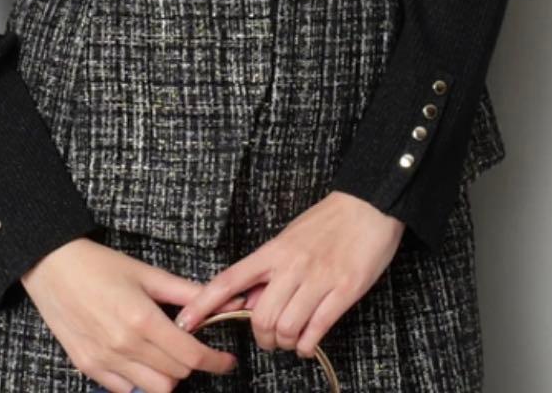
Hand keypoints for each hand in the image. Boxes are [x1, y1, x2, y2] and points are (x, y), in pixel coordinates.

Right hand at [20, 237, 247, 392]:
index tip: (227, 360)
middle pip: (176, 376)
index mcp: (142, 319)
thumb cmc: (100, 265)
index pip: (190, 356)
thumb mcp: (147, 273)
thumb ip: (186, 292)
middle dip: (191, 363)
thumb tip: (226, 299)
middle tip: (191, 344)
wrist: (52, 267)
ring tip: (165, 351)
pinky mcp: (88, 368)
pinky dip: (140, 380)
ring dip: (167, 374)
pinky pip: (125, 390)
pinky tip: (140, 358)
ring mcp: (104, 360)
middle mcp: (124, 346)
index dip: (215, 361)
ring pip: (153, 389)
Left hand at [171, 192, 404, 359]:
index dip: (204, 304)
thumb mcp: (290, 237)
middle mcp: (292, 265)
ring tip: (291, 340)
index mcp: (274, 250)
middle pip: (260, 317)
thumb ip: (269, 269)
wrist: (368, 205)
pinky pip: (316, 329)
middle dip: (261, 338)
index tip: (184, 323)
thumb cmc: (328, 221)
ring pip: (286, 327)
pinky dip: (307, 346)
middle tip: (269, 338)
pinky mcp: (344, 291)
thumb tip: (248, 302)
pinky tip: (307, 343)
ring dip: (285, 343)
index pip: (229, 279)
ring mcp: (318, 279)